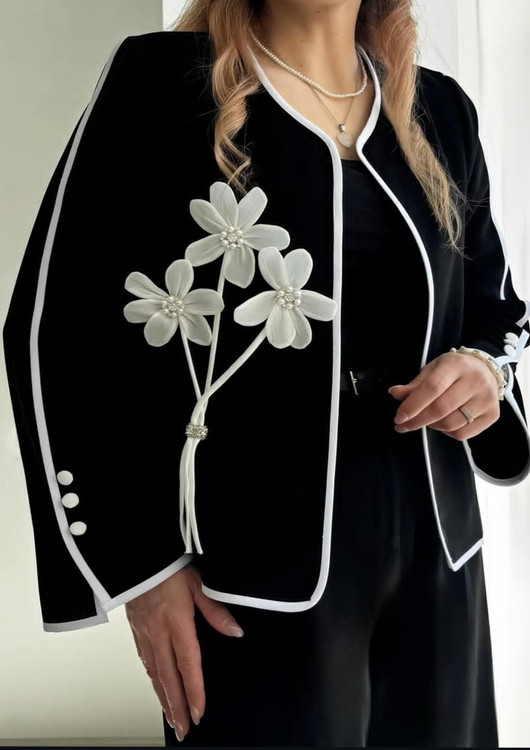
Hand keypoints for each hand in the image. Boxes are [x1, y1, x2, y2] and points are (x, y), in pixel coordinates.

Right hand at [125, 563, 243, 741]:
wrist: (137, 556)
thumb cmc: (169, 566)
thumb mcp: (199, 583)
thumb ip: (216, 610)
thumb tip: (235, 631)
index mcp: (176, 621)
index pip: (188, 664)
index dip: (194, 691)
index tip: (199, 712)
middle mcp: (158, 632)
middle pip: (168, 677)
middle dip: (176, 706)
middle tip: (183, 729)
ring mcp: (144, 632)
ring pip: (154, 672)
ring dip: (163, 697)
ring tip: (171, 717)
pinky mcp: (136, 628)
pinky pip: (144, 660)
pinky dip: (152, 678)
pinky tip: (157, 686)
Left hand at [388, 351, 499, 439]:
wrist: (486, 369)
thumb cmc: (454, 370)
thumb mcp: (433, 370)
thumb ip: (414, 385)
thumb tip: (394, 394)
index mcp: (457, 365)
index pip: (432, 388)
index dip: (413, 405)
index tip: (398, 418)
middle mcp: (475, 382)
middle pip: (441, 409)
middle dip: (417, 420)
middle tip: (403, 425)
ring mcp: (486, 400)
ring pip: (451, 424)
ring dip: (431, 426)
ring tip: (423, 420)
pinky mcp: (492, 415)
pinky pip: (462, 434)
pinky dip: (446, 432)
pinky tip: (442, 422)